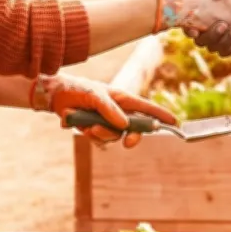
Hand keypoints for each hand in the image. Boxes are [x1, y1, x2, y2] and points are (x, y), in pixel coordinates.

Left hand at [30, 73, 178, 148]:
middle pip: (134, 128)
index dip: (160, 115)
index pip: (146, 108)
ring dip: (102, 134)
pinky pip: (100, 140)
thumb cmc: (78, 89)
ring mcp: (107, 121)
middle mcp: (117, 111)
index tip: (174, 122)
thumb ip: (110, 109)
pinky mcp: (95, 129)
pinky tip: (81, 126)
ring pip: (114, 136)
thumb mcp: (94, 95)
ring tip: (89, 126)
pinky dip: (91, 136)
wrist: (56, 96)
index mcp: (122, 99)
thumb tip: (124, 125)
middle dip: (132, 136)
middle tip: (128, 142)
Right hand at [152, 0, 230, 54]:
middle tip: (224, 25)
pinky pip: (227, 51)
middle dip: (212, 35)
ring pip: (215, 47)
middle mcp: (209, 23)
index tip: (195, 31)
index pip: (188, 22)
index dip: (187, 28)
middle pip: (202, 39)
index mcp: (204, 9)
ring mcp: (220, 34)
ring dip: (225, 42)